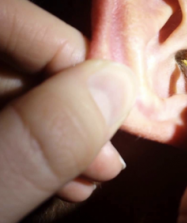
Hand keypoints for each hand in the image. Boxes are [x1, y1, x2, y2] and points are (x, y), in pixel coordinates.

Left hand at [0, 0, 134, 222]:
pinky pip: (17, 127)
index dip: (67, 52)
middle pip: (25, 61)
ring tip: (97, 175)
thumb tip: (115, 88)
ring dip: (71, 135)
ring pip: (25, 96)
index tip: (114, 99)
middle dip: (77, 106)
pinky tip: (71, 180)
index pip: (3, 19)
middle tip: (110, 154)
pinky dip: (50, 151)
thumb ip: (37, 143)